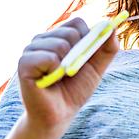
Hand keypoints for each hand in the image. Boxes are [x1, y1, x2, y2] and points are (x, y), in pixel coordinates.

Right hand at [17, 17, 119, 138]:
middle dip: (78, 54)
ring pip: (60, 44)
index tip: (84, 57)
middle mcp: (43, 39)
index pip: (78, 23)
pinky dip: (55, 71)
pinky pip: (49, 57)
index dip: (87, 39)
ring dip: (66, 66)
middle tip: (69, 72)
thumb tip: (113, 26)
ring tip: (58, 77)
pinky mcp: (24, 63)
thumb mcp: (96, 68)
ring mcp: (31, 49)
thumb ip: (107, 48)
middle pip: (70, 32)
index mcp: (58, 36)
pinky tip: (49, 80)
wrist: (58, 115)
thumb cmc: (75, 90)